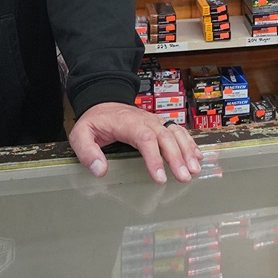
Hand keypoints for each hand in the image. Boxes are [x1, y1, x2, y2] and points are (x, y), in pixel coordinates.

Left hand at [69, 102, 202, 184]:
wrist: (104, 101)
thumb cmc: (94, 121)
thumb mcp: (80, 134)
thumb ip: (87, 151)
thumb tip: (100, 170)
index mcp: (126, 122)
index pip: (144, 138)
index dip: (154, 157)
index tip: (160, 177)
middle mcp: (145, 120)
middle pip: (165, 136)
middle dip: (176, 157)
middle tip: (184, 177)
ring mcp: (155, 121)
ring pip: (175, 133)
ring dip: (187, 150)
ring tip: (195, 169)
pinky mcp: (160, 124)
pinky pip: (178, 131)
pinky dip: (189, 143)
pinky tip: (197, 156)